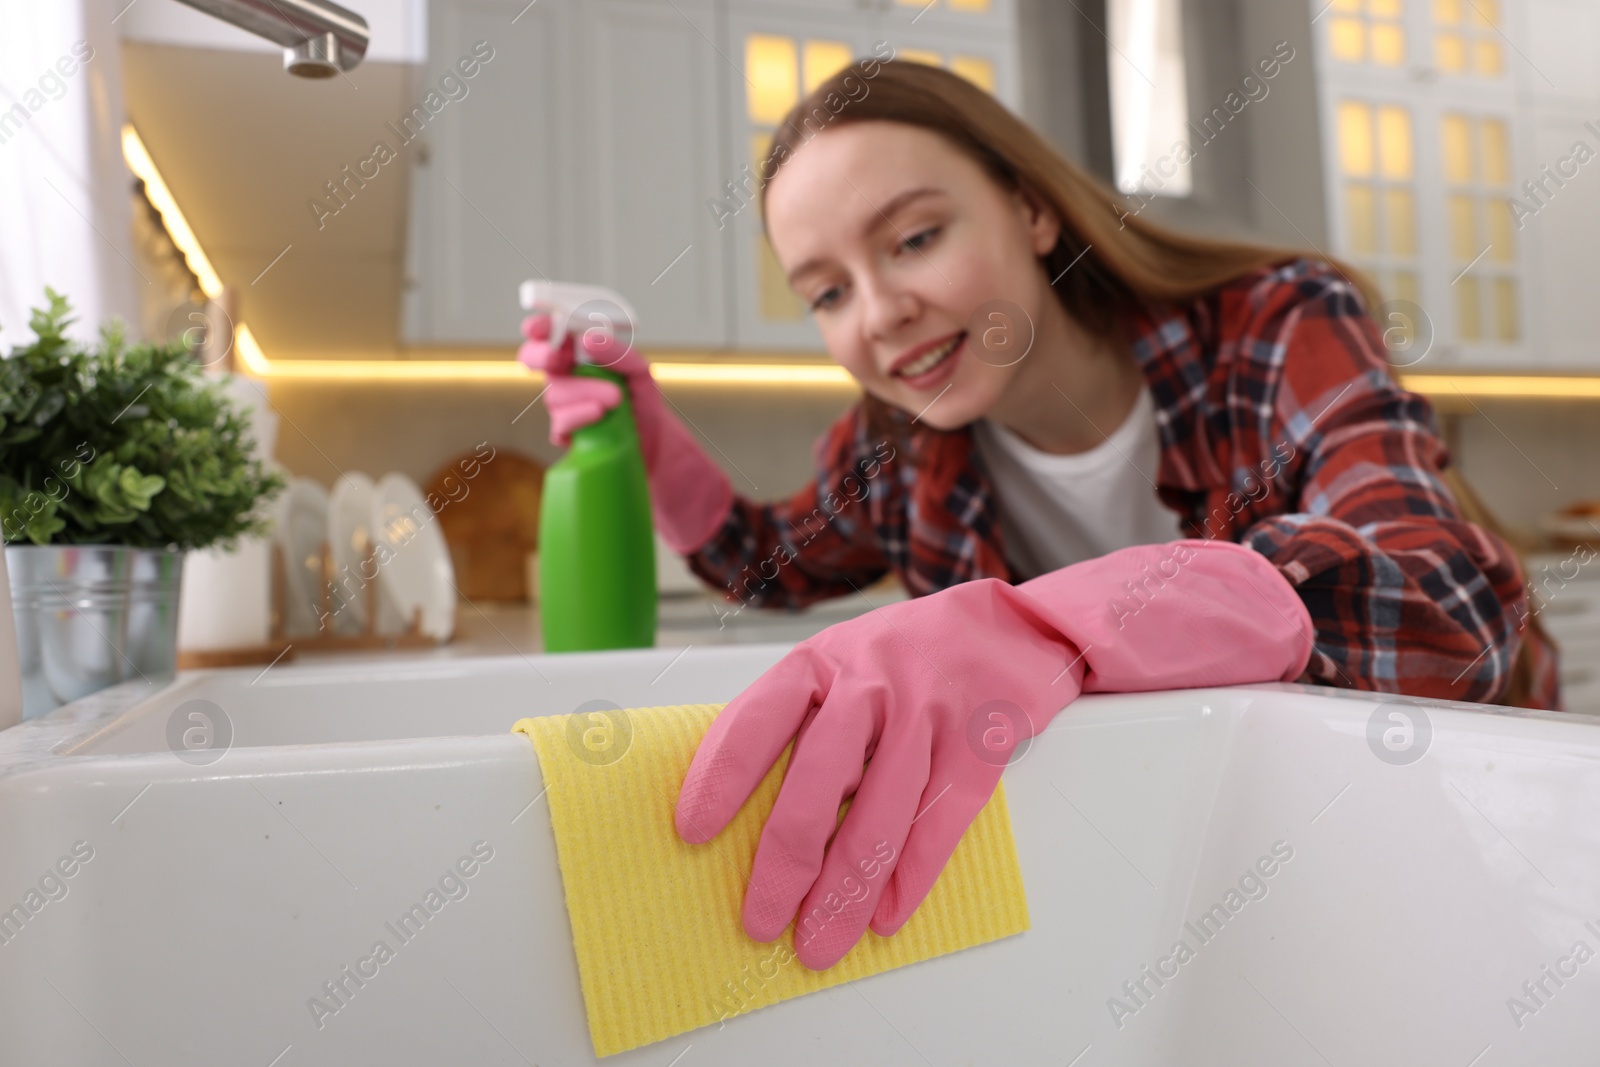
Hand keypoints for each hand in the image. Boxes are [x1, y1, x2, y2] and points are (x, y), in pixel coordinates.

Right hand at [517, 312, 732, 553]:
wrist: (654, 441)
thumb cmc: (642, 401)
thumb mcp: (639, 371)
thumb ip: (616, 353)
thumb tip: (590, 338)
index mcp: (578, 355)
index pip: (548, 334)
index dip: (538, 327)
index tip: (536, 326)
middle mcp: (565, 378)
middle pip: (533, 360)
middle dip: (541, 356)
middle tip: (558, 357)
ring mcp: (562, 406)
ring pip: (554, 394)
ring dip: (584, 392)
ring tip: (616, 399)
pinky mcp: (565, 433)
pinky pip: (561, 423)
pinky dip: (580, 417)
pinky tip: (600, 417)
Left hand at [674, 540, 1313, 969]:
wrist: (1011, 626)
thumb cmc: (905, 658)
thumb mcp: (840, 665)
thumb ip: (796, 722)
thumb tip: (740, 811)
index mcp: (819, 662)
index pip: (757, 719)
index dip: (720, 777)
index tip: (692, 832)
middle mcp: (870, 681)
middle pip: (818, 779)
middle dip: (784, 861)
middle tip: (760, 920)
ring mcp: (929, 709)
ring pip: (881, 811)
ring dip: (846, 888)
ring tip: (819, 942)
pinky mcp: (980, 739)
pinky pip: (942, 818)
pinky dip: (913, 875)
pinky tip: (887, 915)